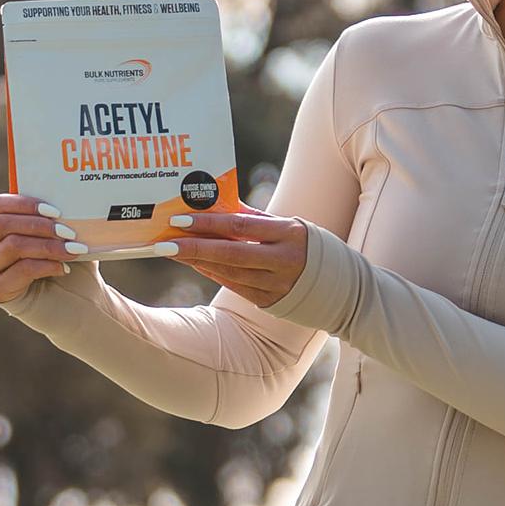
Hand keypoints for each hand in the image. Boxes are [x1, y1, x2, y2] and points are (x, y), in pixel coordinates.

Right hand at [0, 194, 86, 304]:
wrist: (79, 305)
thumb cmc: (72, 266)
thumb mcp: (67, 238)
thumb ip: (60, 219)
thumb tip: (69, 200)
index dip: (23, 204)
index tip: (55, 211)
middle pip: (1, 224)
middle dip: (39, 225)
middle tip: (68, 232)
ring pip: (11, 246)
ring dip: (47, 246)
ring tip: (73, 251)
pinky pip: (20, 270)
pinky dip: (46, 266)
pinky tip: (63, 269)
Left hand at [164, 201, 308, 308]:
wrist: (339, 285)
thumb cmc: (307, 245)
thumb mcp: (287, 226)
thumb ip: (253, 217)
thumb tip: (217, 204)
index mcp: (289, 235)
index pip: (240, 227)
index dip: (208, 224)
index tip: (180, 220)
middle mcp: (283, 261)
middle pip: (230, 254)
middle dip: (194, 248)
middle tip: (164, 243)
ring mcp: (277, 285)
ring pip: (229, 273)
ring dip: (198, 262)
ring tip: (173, 251)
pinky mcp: (271, 302)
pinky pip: (234, 286)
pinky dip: (213, 274)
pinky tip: (195, 264)